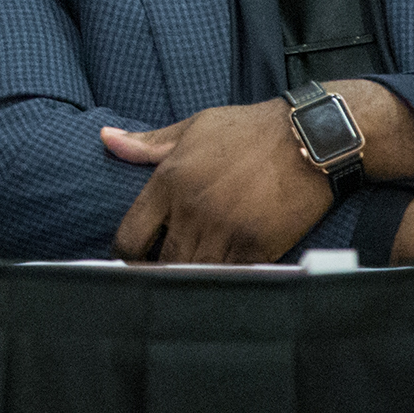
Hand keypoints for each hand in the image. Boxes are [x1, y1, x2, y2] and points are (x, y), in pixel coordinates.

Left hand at [103, 99, 334, 264]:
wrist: (308, 137)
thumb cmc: (248, 130)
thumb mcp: (193, 127)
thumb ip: (147, 143)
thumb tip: (105, 138)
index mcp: (170, 181)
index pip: (131, 234)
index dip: (125, 255)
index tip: (129, 261)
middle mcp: (193, 209)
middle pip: (161, 262)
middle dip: (155, 274)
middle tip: (157, 279)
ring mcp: (225, 231)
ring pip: (194, 274)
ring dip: (189, 281)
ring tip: (186, 285)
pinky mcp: (257, 247)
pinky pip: (232, 278)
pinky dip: (225, 282)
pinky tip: (222, 283)